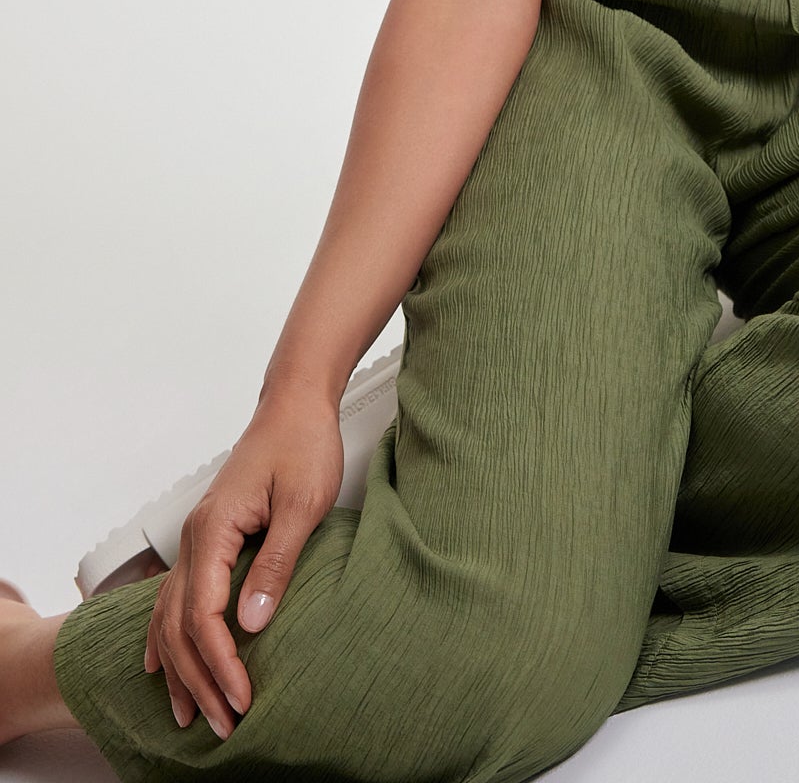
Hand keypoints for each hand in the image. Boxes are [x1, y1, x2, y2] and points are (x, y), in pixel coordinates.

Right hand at [142, 385, 343, 739]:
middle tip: (223, 724)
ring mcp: (198, 537)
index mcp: (214, 529)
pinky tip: (163, 663)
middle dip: (199, 679)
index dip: (221, 663)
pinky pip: (176, 596)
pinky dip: (167, 636)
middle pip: (180, 624)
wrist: (296, 404)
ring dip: (181, 667)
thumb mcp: (303, 504)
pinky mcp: (210, 536)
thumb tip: (251, 623)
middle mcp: (196, 536)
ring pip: (170, 615)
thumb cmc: (303, 444)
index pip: (204, 614)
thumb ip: (276, 563)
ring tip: (190, 713)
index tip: (241, 698)